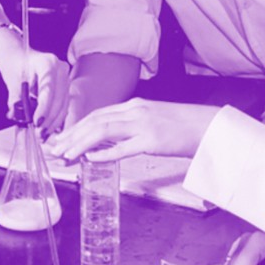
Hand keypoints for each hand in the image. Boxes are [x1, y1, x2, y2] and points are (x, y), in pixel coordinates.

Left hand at [0, 42, 69, 134]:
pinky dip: (56, 119)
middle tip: (39, 133)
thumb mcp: (12, 80)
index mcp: (47, 62)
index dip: (44, 108)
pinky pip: (63, 106)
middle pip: (59, 98)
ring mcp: (65, 78)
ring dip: (53, 122)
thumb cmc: (15, 65)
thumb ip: (15, 98)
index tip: (37, 122)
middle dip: (49, 119)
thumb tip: (17, 116)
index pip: (48, 88)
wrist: (20, 57)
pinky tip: (48, 129)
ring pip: (63, 105)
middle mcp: (61, 69)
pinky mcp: (66, 87)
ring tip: (43, 135)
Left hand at [45, 98, 218, 162]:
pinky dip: (105, 152)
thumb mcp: (152, 120)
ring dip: (80, 143)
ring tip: (66, 155)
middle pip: (94, 121)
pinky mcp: (153, 141)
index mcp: (134, 106)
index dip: (76, 127)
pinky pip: (124, 147)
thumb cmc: (182, 126)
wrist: (209, 126)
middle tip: (54, 149)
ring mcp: (144, 125)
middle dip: (71, 135)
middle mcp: (135, 111)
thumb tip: (109, 139)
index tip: (61, 139)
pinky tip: (90, 158)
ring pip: (103, 130)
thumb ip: (131, 126)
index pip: (97, 115)